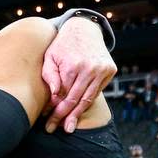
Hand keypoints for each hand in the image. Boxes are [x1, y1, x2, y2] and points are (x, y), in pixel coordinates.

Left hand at [41, 17, 115, 133]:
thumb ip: (50, 76)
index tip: (46, 120)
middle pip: (76, 101)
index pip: (63, 95)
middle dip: (64, 117)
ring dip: (77, 115)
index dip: (54, 110)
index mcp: (73, 66)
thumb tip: (56, 96)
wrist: (84, 28)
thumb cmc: (63, 44)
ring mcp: (102, 70)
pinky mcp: (110, 70)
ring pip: (88, 99)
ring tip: (68, 127)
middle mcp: (90, 69)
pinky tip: (77, 111)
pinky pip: (96, 91)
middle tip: (53, 129)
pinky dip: (87, 101)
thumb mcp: (50, 56)